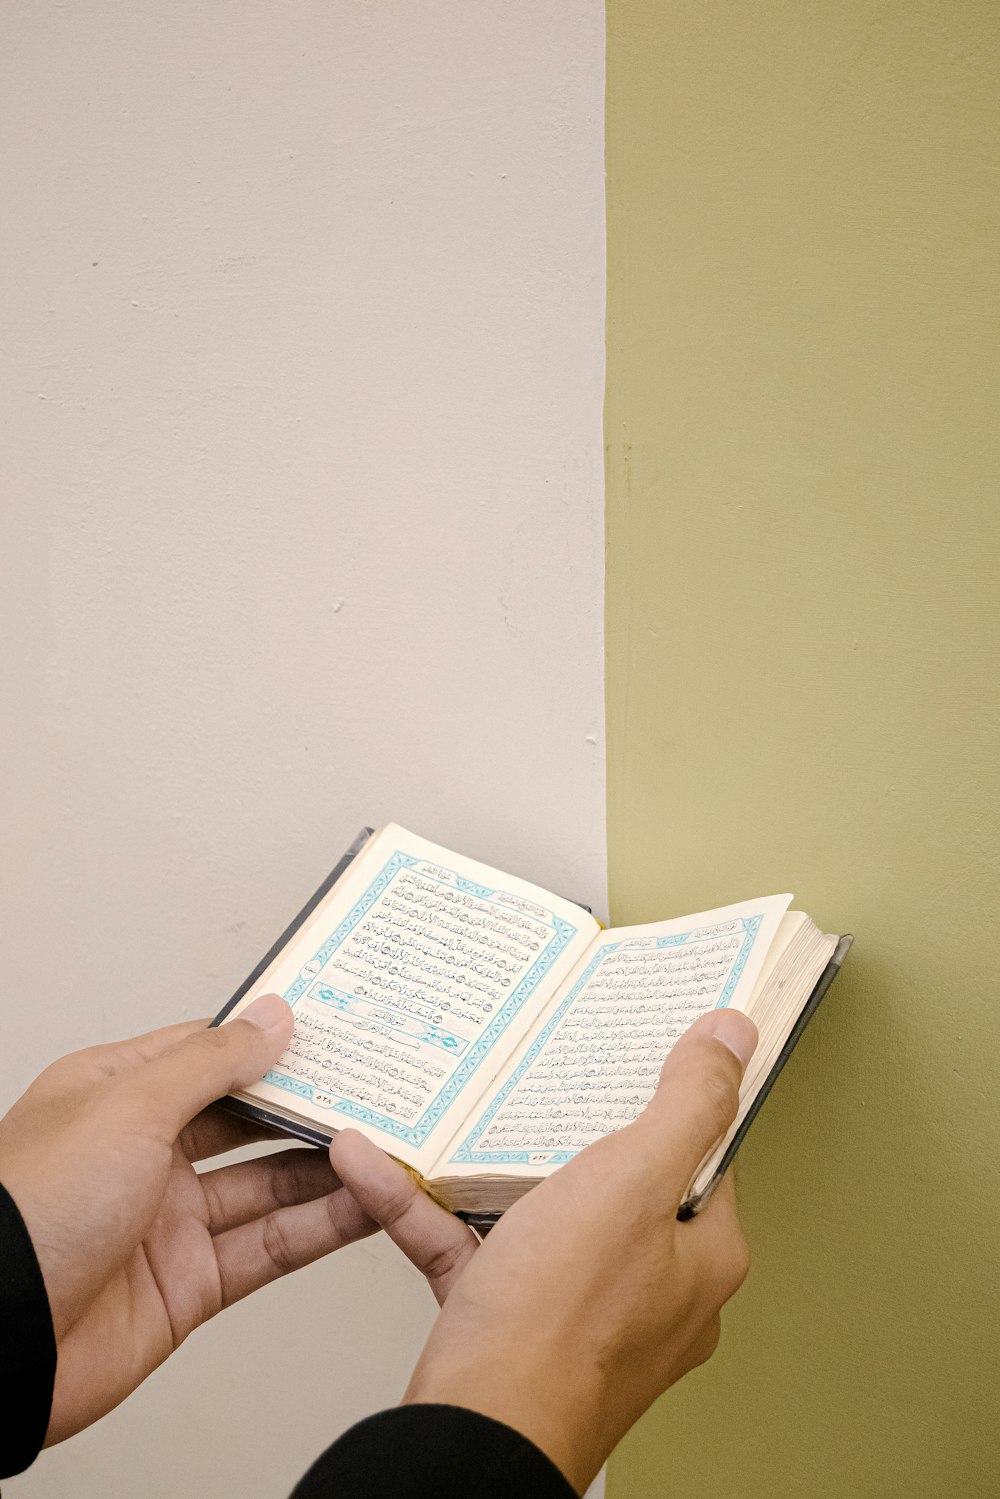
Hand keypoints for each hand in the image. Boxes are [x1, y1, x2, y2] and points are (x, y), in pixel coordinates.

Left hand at [0, 995, 376, 1443]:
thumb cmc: (29, 1210)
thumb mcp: (129, 1108)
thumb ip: (212, 1063)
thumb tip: (271, 1018)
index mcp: (115, 1095)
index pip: (207, 1052)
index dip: (268, 1041)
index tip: (329, 1031)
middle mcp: (142, 1153)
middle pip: (246, 1119)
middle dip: (308, 1104)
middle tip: (374, 1087)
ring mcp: (167, 1220)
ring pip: (268, 1184)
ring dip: (327, 1167)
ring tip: (386, 1143)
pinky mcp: (189, 1283)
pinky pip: (269, 1245)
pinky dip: (321, 1226)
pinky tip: (365, 1205)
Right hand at [330, 1008, 756, 1494]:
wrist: (474, 1431)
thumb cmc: (560, 1325)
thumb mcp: (635, 1182)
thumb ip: (687, 1105)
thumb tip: (733, 1037)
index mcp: (701, 1257)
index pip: (704, 1157)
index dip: (674, 1099)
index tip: (642, 1050)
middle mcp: (650, 1291)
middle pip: (618, 1182)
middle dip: (568, 1126)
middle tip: (541, 1066)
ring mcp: (576, 1311)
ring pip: (535, 1213)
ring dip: (484, 1163)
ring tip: (454, 1109)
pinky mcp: (508, 1323)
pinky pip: (466, 1246)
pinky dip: (425, 1206)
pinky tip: (378, 1166)